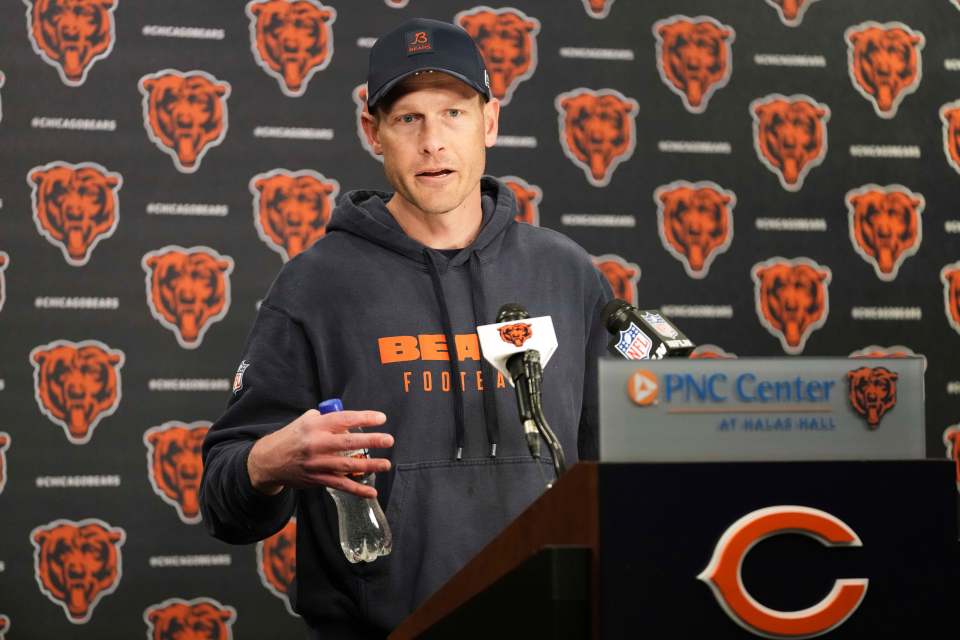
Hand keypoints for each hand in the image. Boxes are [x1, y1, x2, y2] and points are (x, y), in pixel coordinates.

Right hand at [247, 409, 392, 498]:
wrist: (269, 461)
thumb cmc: (291, 438)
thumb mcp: (305, 421)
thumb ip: (327, 419)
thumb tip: (350, 422)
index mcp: (315, 426)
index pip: (343, 419)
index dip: (364, 418)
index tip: (381, 418)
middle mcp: (316, 444)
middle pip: (348, 442)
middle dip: (371, 441)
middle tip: (388, 440)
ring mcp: (317, 463)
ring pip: (347, 465)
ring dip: (369, 466)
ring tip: (386, 464)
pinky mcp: (318, 479)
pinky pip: (341, 485)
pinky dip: (357, 490)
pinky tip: (371, 492)